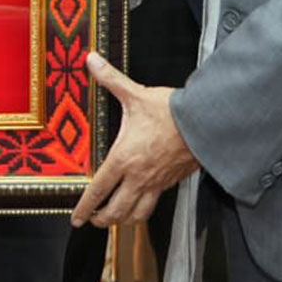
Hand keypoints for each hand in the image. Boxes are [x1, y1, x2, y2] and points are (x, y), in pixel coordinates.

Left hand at [70, 53, 199, 228]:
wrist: (205, 123)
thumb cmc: (171, 112)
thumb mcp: (136, 94)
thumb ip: (111, 79)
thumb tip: (92, 61)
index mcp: (124, 158)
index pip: (99, 190)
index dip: (85, 207)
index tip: (76, 218)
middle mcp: (138, 176)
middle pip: (116, 211)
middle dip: (101, 219)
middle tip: (91, 219)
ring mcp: (156, 183)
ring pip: (136, 215)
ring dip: (122, 220)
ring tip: (114, 219)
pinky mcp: (170, 182)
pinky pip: (153, 205)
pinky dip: (143, 211)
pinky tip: (139, 205)